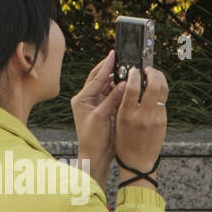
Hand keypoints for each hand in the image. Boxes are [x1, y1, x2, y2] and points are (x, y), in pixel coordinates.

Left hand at [70, 50, 126, 189]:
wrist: (96, 156)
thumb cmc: (93, 139)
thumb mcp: (101, 117)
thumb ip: (112, 99)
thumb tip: (124, 83)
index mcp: (81, 100)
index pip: (95, 79)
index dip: (105, 66)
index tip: (113, 54)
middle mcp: (87, 100)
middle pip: (100, 79)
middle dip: (111, 69)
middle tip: (122, 58)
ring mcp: (96, 104)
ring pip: (108, 87)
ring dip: (118, 79)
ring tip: (129, 71)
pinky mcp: (105, 110)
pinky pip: (114, 96)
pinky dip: (121, 90)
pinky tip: (129, 85)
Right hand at [114, 65, 167, 176]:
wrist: (138, 161)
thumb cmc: (124, 142)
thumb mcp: (118, 122)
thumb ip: (122, 103)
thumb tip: (127, 83)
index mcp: (127, 115)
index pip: (131, 88)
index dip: (133, 75)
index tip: (134, 70)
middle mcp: (143, 115)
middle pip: (153, 85)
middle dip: (152, 72)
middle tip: (147, 69)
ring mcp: (156, 117)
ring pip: (162, 90)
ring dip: (159, 78)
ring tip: (153, 75)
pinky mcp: (163, 120)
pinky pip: (163, 100)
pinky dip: (160, 90)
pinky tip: (155, 88)